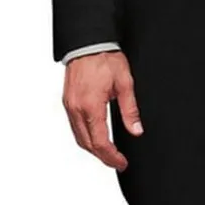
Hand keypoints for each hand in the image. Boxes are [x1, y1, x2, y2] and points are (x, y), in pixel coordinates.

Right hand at [62, 50, 142, 169]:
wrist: (88, 42)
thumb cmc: (105, 57)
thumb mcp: (124, 83)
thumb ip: (130, 109)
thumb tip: (136, 131)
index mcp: (91, 106)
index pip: (100, 142)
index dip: (111, 157)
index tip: (122, 163)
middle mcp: (76, 109)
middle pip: (87, 144)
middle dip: (102, 157)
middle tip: (117, 161)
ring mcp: (69, 106)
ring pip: (78, 137)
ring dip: (92, 148)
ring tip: (108, 152)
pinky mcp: (67, 101)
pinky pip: (74, 126)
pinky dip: (84, 136)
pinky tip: (95, 135)